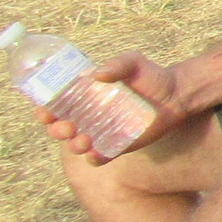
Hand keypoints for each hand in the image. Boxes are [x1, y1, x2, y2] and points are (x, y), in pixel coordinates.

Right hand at [37, 53, 187, 161]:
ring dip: (73, 145)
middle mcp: (90, 115)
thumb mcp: (134, 63)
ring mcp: (102, 132)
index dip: (45, 110)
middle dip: (57, 129)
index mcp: (86, 96)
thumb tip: (98, 74)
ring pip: (76, 144)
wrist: (177, 94)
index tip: (45, 112)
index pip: (56, 105)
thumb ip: (117, 65)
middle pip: (61, 127)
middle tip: (67, 127)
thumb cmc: (151, 76)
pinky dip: (94, 158)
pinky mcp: (118, 145)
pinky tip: (95, 154)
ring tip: (83, 140)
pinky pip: (100, 157)